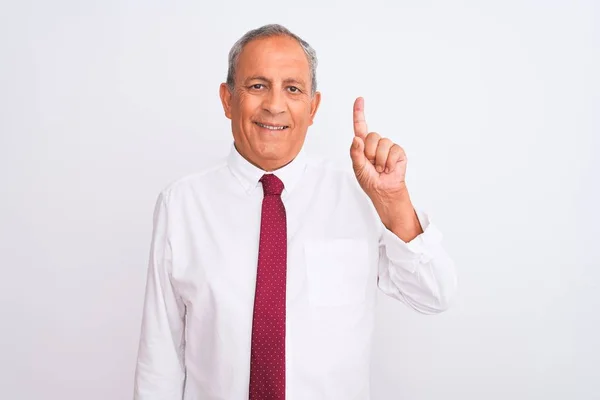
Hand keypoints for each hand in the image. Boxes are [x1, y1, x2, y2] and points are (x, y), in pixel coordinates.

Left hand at [350, 97, 421, 240]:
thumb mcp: (358, 169)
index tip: (360, 99)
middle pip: (372, 136)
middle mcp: (375, 144)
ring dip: (380, 159)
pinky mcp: (398, 152)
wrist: (385, 192)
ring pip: (382, 143)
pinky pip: (393, 150)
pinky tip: (389, 169)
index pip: (360, 126)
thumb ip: (356, 153)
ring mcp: (388, 147)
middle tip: (372, 165)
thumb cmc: (370, 181)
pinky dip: (390, 162)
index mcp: (363, 146)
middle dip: (370, 152)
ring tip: (381, 169)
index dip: (359, 112)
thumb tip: (356, 139)